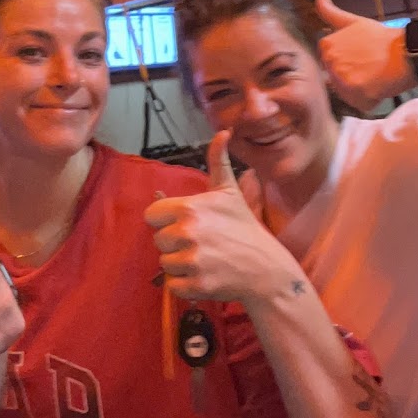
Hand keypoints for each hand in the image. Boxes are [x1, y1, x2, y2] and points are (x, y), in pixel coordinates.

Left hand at [144, 131, 289, 304]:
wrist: (265, 268)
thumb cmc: (243, 227)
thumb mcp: (229, 191)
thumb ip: (218, 161)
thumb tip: (222, 131)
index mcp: (190, 208)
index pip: (151, 216)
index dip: (165, 220)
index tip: (184, 223)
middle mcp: (188, 233)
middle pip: (158, 240)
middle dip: (174, 243)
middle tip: (199, 243)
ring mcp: (192, 261)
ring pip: (164, 263)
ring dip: (179, 264)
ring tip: (203, 259)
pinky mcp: (196, 285)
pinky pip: (172, 286)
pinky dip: (184, 285)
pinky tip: (204, 276)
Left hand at [316, 0, 412, 110]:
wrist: (408, 52)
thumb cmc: (381, 38)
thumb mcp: (353, 22)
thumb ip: (331, 13)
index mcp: (326, 46)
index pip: (329, 63)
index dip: (346, 61)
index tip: (359, 56)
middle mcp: (331, 62)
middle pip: (335, 78)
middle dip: (350, 75)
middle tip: (368, 66)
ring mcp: (342, 80)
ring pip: (346, 92)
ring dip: (359, 89)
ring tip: (374, 76)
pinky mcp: (357, 95)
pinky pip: (359, 104)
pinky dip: (369, 100)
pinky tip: (378, 87)